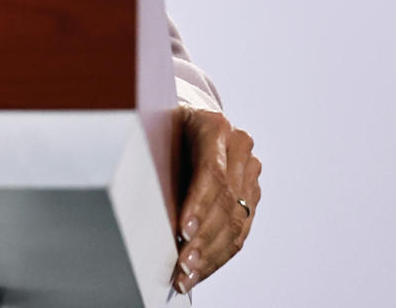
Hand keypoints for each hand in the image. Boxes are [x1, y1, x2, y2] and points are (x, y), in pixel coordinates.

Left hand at [172, 107, 261, 293]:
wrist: (188, 119)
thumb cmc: (163, 126)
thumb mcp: (154, 130)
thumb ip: (157, 157)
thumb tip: (142, 199)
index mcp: (215, 126)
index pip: (211, 173)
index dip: (199, 206)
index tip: (183, 232)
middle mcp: (240, 148)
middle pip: (226, 202)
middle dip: (204, 239)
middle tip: (183, 265)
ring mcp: (250, 171)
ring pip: (237, 222)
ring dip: (212, 254)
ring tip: (188, 275)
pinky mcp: (253, 193)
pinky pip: (241, 229)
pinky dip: (219, 254)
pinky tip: (201, 271)